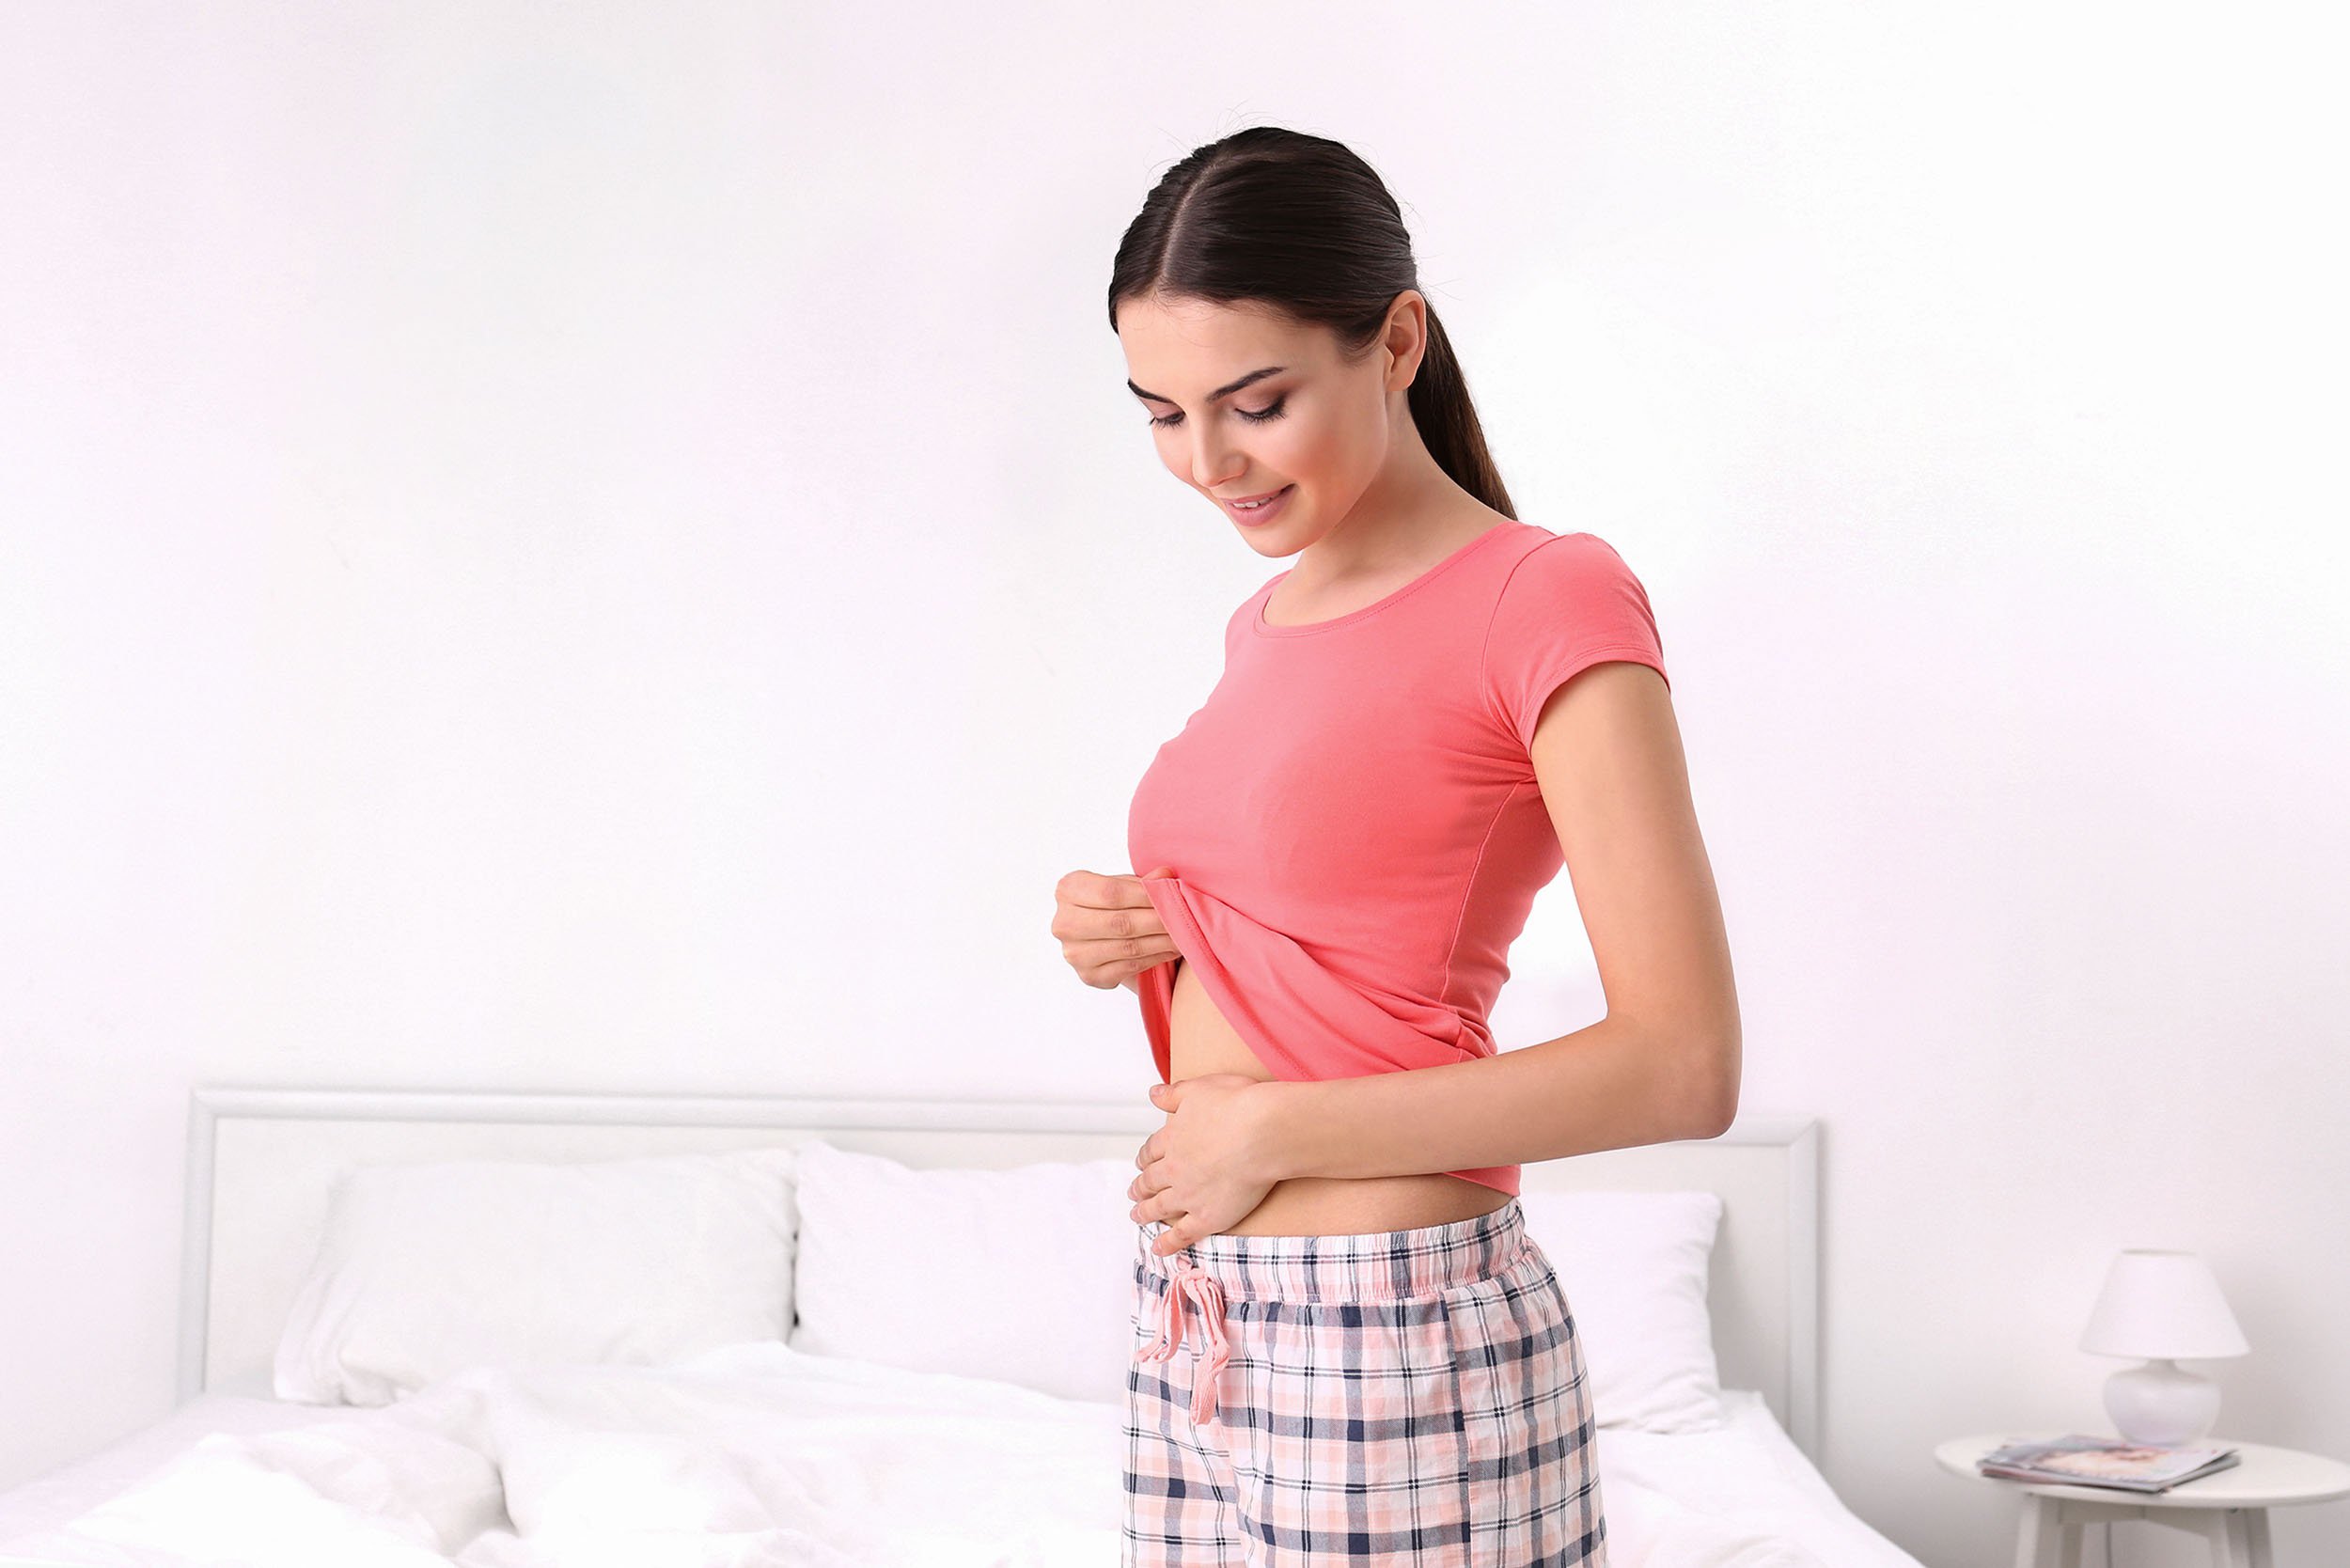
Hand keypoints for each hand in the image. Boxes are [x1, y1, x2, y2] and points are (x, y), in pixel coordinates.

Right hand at [1052, 867, 1180, 992]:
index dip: (1145, 894)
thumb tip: (1165, 875)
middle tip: (1184, 918)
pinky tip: (1170, 950)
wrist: (1104, 935)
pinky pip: (1129, 967)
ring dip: (1161, 941)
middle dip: (1157, 920)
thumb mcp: (1126, 885)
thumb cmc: (1116, 904)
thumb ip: (1144, 881)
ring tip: (1184, 934)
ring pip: (1127, 947)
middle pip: (1120, 922)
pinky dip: (1155, 958)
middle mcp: (1064, 923)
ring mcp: (1074, 953)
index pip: (1111, 892)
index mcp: (1068, 890)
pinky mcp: (1089, 976)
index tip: (1171, 894)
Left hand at [1129, 1073, 1284, 1252]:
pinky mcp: (1207, 1217)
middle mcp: (1174, 1168)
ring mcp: (1189, 1195)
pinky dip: (1168, 1242)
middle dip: (1140, 1187)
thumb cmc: (1239, 1105)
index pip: (1152, 1151)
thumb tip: (1153, 1093)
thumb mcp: (1200, 1088)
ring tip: (1137, 1216)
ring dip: (1145, 1212)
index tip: (1141, 1163)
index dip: (1145, 1158)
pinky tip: (1158, 1248)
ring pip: (1160, 1206)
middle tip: (1134, 1192)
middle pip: (1151, 1180)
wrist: (1262, 1133)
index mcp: (1173, 1137)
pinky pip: (1182, 1234)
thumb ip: (1174, 1094)